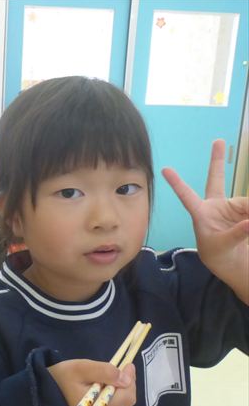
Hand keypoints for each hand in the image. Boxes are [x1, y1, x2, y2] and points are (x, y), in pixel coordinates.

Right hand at [48, 359, 136, 405]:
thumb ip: (103, 372)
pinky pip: (116, 405)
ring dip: (119, 387)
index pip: (125, 398)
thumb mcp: (81, 369)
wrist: (45, 390)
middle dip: (125, 382)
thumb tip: (126, 378)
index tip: (127, 363)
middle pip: (126, 401)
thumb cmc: (61, 378)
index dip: (130, 379)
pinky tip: (104, 384)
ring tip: (106, 376)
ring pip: (122, 403)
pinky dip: (114, 392)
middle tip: (118, 367)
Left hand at [162, 139, 248, 303]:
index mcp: (201, 214)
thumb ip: (237, 233)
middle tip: (217, 141)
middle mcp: (216, 206)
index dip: (177, 183)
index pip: (187, 196)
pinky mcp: (245, 212)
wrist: (234, 263)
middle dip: (217, 160)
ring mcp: (232, 207)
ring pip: (245, 203)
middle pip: (217, 179)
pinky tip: (247, 224)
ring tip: (245, 225)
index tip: (165, 170)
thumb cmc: (219, 255)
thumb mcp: (223, 246)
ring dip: (246, 212)